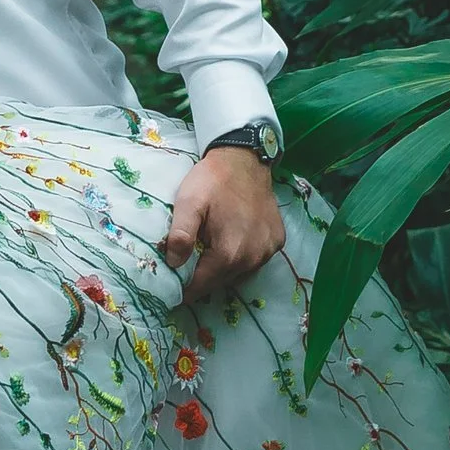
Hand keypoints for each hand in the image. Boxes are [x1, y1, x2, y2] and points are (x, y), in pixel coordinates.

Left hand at [161, 145, 286, 303]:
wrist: (245, 159)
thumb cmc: (213, 180)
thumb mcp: (189, 202)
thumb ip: (180, 234)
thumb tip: (174, 264)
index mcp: (229, 253)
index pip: (201, 286)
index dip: (185, 289)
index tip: (172, 288)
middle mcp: (253, 258)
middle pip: (220, 282)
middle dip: (202, 279)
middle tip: (185, 269)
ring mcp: (268, 250)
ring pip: (238, 273)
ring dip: (222, 269)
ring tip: (206, 255)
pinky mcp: (276, 242)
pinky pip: (254, 260)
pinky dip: (241, 257)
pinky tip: (231, 242)